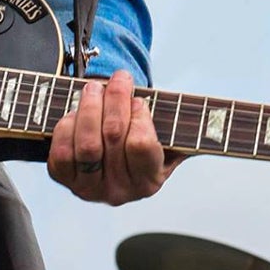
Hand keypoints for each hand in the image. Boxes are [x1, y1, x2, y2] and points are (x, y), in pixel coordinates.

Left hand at [47, 71, 178, 204]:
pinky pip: (61, 151)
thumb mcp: (167, 139)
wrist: (112, 166)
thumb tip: (208, 115)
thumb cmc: (143, 143)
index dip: (138, 115)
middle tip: (119, 78)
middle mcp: (119, 192)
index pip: (141, 144)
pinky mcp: (64, 181)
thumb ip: (182, 128)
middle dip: (115, 98)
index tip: (139, 100)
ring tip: (95, 88)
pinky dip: (67, 126)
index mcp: (149, 182)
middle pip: (113, 136)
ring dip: (89, 107)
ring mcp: (89, 189)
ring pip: (86, 143)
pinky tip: (76, 112)